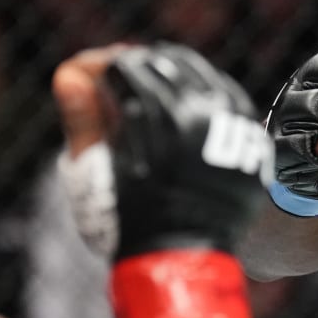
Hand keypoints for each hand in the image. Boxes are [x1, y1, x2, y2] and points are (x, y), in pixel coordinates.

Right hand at [56, 44, 271, 317]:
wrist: (184, 256)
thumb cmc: (131, 218)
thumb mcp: (95, 170)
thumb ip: (83, 119)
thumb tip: (69, 74)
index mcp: (155, 116)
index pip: (124, 67)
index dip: (102, 68)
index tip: (94, 76)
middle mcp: (198, 111)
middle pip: (160, 62)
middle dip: (135, 66)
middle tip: (119, 81)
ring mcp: (230, 118)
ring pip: (195, 70)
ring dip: (168, 72)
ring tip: (149, 90)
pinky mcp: (249, 130)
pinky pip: (223, 90)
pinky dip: (199, 90)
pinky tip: (183, 103)